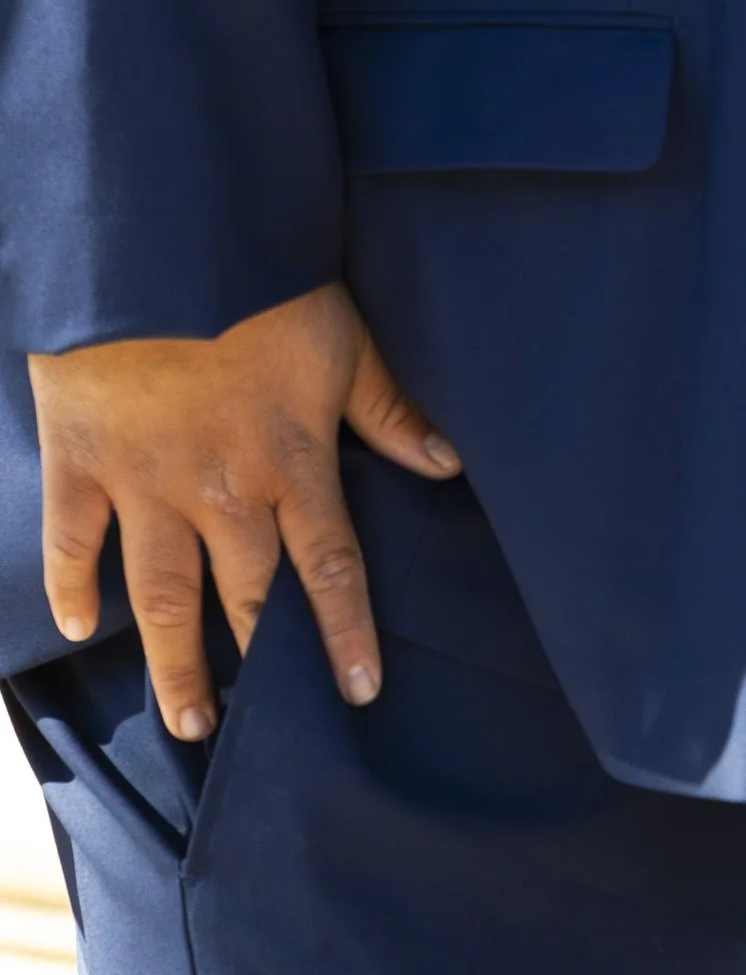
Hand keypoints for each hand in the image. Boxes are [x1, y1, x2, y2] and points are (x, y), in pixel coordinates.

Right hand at [30, 280, 460, 738]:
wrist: (162, 241)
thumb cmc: (264, 279)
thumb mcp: (343, 336)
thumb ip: (388, 407)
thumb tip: (445, 461)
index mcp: (289, 461)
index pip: (328, 568)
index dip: (344, 634)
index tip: (359, 690)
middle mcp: (218, 489)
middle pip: (241, 598)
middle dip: (250, 667)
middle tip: (245, 732)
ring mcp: (144, 481)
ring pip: (158, 595)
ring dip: (172, 662)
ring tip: (186, 721)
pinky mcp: (81, 459)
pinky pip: (71, 541)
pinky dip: (70, 586)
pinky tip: (80, 628)